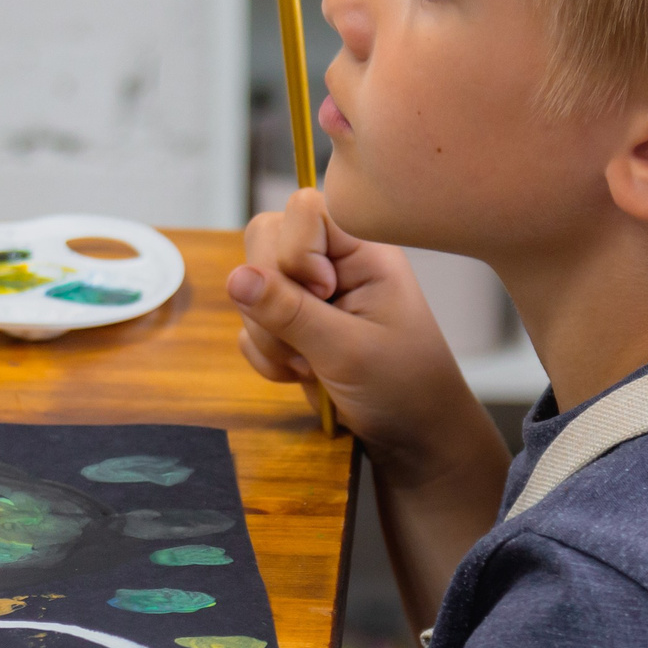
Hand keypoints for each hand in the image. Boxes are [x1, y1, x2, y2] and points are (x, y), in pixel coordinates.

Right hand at [226, 190, 463, 468]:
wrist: (412, 439)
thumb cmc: (402, 388)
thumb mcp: (348, 351)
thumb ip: (290, 313)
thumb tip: (235, 277)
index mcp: (362, 249)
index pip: (303, 208)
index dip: (296, 250)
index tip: (323, 294)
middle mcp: (333, 261)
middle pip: (264, 241)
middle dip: (272, 301)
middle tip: (310, 340)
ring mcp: (308, 292)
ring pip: (250, 287)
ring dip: (269, 336)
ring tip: (312, 366)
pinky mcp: (290, 323)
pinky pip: (249, 323)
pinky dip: (266, 356)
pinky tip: (301, 376)